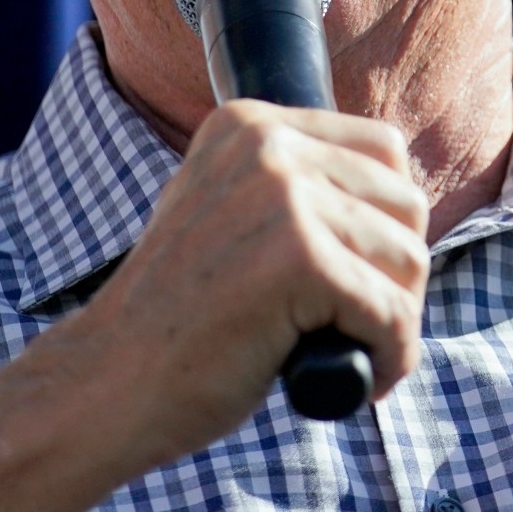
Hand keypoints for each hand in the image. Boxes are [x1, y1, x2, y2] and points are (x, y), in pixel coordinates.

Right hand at [62, 100, 431, 469]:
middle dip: (396, 275)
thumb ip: (295, 190)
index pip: (384, 150)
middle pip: (408, 204)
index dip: (386, 224)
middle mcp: (267, 145)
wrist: (103, 387)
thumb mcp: (230, 218)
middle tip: (351, 325)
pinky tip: (357, 381)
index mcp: (249, 124)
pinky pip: (393, 315)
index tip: (351, 277)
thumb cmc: (179, 322)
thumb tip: (400, 190)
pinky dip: (389, 359)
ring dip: (394, 322)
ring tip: (344, 351)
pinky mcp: (299, 261)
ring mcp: (283, 199)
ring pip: (409, 260)